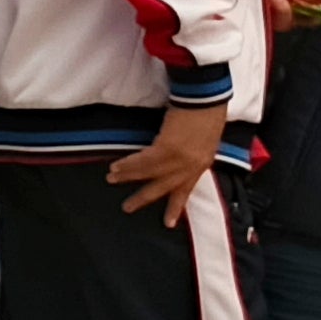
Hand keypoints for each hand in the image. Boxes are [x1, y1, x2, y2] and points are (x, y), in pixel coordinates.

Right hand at [108, 103, 227, 225]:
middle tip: (127, 208)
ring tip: (112, 179)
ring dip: (128, 176)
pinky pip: (144, 160)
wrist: (206, 97)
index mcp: (202, 163)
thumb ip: (193, 150)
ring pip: (149, 173)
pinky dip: (129, 164)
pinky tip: (116, 165)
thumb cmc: (208, 111)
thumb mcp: (206, 137)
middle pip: (164, 187)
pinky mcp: (167, 148)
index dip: (175, 206)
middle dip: (144, 198)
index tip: (169, 223)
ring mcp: (180, 158)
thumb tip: (179, 154)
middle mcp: (191, 165)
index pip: (186, 189)